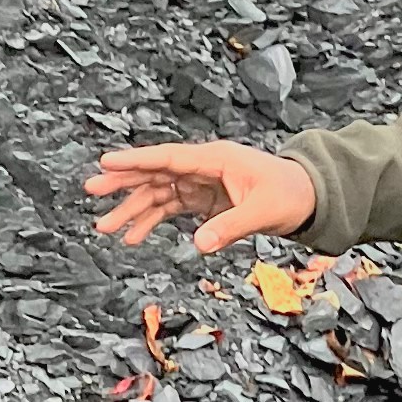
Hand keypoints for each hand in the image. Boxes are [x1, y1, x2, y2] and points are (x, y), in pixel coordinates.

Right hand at [86, 138, 318, 253]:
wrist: (309, 197)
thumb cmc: (291, 194)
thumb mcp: (263, 212)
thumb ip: (230, 227)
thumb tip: (199, 244)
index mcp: (216, 159)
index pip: (168, 158)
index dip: (137, 161)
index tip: (107, 163)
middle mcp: (203, 168)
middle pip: (156, 172)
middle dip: (123, 183)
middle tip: (91, 191)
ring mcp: (201, 184)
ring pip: (158, 193)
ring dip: (132, 209)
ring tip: (105, 228)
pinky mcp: (204, 201)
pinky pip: (171, 209)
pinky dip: (152, 222)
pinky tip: (133, 237)